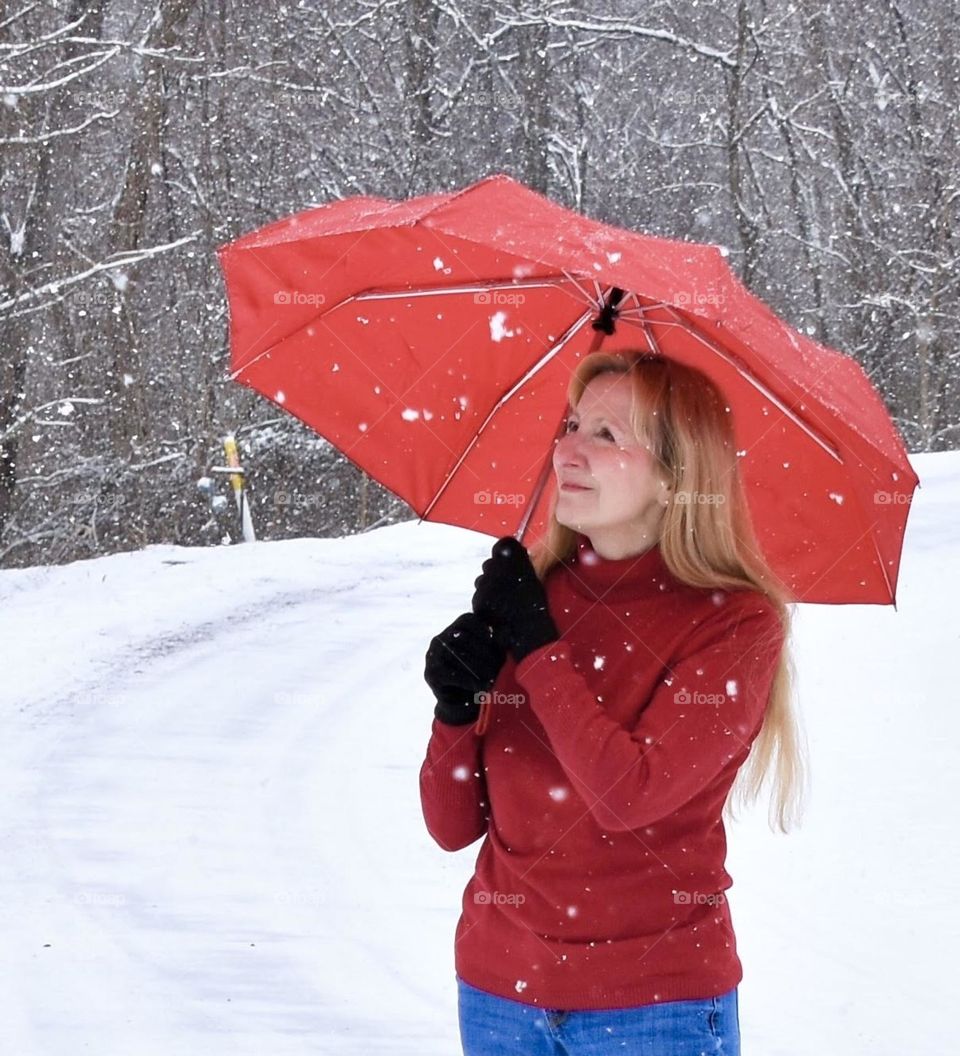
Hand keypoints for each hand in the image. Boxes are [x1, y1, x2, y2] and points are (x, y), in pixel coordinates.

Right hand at [424, 611, 506, 725]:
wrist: (461, 703)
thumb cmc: (478, 674)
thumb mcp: (488, 656)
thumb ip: (495, 642)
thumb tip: (506, 632)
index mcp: (453, 630)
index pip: (467, 620)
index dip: (484, 629)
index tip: (498, 643)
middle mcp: (439, 640)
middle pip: (464, 638)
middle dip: (485, 652)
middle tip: (500, 665)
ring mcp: (432, 656)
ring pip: (459, 656)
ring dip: (480, 668)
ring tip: (494, 677)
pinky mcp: (432, 674)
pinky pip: (453, 674)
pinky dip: (471, 681)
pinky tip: (483, 687)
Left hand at [471, 536, 558, 663]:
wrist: (530, 635)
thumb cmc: (537, 610)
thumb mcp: (534, 581)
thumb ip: (521, 564)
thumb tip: (510, 551)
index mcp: (517, 564)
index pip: (503, 546)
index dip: (503, 553)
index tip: (506, 560)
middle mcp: (500, 571)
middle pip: (490, 564)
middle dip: (495, 573)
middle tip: (506, 587)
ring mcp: (488, 587)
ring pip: (482, 580)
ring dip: (489, 588)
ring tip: (503, 601)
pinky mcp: (481, 602)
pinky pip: (479, 596)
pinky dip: (486, 601)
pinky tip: (497, 610)